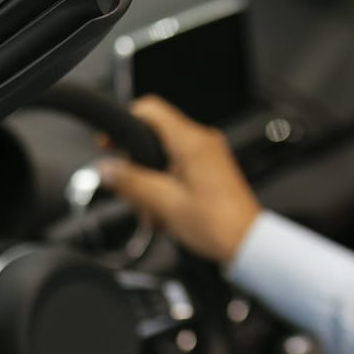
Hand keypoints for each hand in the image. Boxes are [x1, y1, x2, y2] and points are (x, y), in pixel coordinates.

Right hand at [100, 96, 261, 264]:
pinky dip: (166, 188)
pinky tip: (164, 215)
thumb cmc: (218, 225)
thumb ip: (130, 182)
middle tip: (129, 191)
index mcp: (192, 142)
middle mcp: (203, 142)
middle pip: (154, 138)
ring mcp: (209, 156)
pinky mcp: (212, 171)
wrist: (247, 243)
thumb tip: (106, 169)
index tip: (109, 143)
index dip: (124, 123)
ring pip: (165, 158)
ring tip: (152, 213)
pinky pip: (179, 170)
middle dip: (137, 167)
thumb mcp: (163, 203)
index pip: (150, 110)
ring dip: (151, 184)